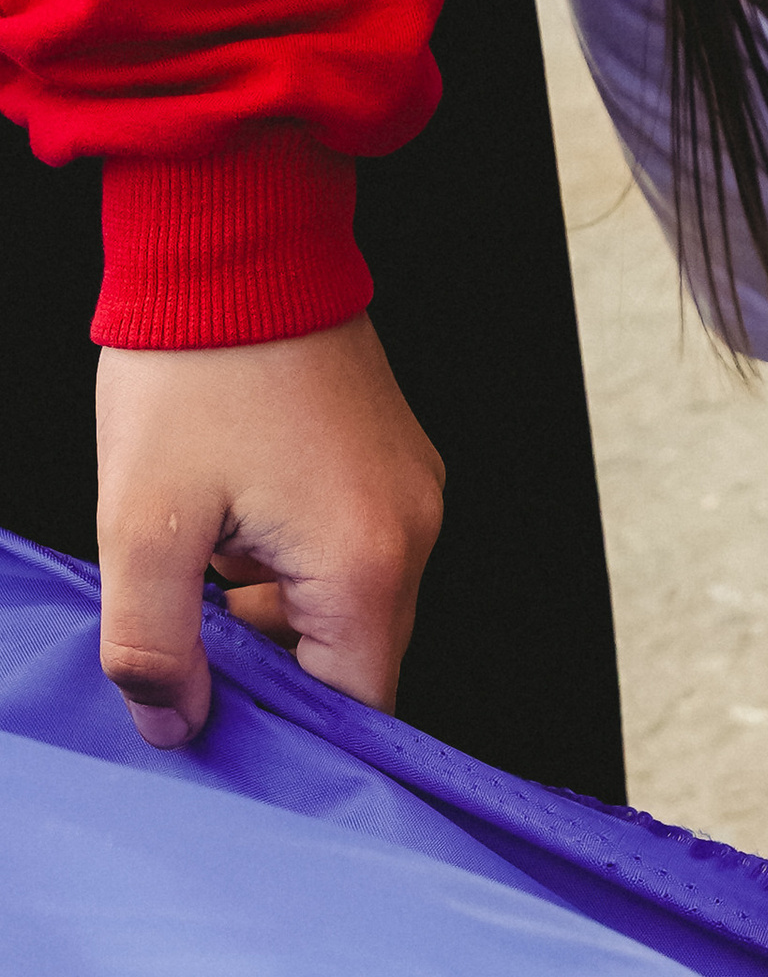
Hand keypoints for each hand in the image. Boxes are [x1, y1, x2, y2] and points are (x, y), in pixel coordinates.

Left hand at [93, 319, 444, 749]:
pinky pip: (351, 550)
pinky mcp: (395, 461)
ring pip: (346, 604)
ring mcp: (413, 490)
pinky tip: (230, 522)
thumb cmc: (194, 372)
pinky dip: (289, 561)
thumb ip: (152, 642)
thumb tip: (173, 725)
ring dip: (271, 608)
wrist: (236, 245)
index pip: (354, 706)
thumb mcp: (142, 520)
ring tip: (199, 559)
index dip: (282, 731)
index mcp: (368, 561)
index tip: (211, 725)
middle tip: (183, 638)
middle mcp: (416, 530)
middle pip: (352, 657)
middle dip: (266, 663)